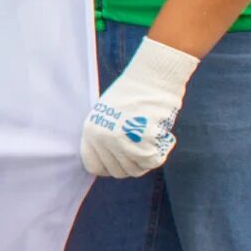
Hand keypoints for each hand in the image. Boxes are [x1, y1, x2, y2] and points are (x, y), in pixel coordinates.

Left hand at [81, 38, 199, 176]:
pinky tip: (159, 139)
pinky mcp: (142, 144)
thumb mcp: (107, 114)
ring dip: (144, 160)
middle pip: (117, 171)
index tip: (120, 159)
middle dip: (129, 163)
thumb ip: (104, 136)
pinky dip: (158, 154)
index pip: (94, 167)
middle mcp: (103, 140)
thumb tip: (111, 159)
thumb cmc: (132, 93)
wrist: (152, 78)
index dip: (108, 166)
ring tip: (150, 142)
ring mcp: (122, 143)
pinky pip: (151, 163)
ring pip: (134, 170)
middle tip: (141, 148)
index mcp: (90, 131)